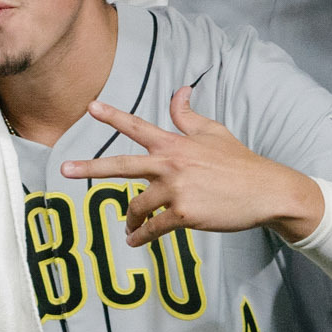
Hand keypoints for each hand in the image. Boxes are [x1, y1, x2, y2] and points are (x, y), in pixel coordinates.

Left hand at [60, 87, 324, 245]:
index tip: (89, 106)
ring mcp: (176, 190)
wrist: (267, 191)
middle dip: (90, 167)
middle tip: (64, 169)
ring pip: (138, 205)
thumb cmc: (240, 161)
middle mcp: (170, 164)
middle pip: (121, 164)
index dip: (112, 115)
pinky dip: (143, 236)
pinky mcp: (184, 215)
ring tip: (128, 227)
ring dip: (130, 219)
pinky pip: (154, 228)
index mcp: (175, 143)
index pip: (137, 126)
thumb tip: (179, 90)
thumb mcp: (214, 131)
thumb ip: (188, 115)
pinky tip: (136, 241)